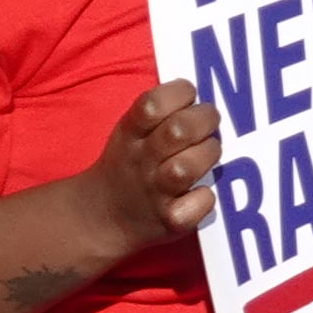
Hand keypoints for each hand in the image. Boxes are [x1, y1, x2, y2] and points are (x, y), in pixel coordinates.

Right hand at [72, 78, 222, 250]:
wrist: (102, 216)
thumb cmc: (128, 165)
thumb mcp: (128, 132)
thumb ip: (157, 112)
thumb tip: (198, 91)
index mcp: (130, 133)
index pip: (152, 104)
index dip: (179, 93)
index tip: (190, 95)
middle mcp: (141, 161)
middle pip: (178, 131)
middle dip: (205, 119)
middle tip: (210, 121)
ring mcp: (155, 192)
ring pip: (188, 168)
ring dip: (208, 154)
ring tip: (208, 153)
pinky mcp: (170, 221)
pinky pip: (196, 207)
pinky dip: (205, 198)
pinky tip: (199, 192)